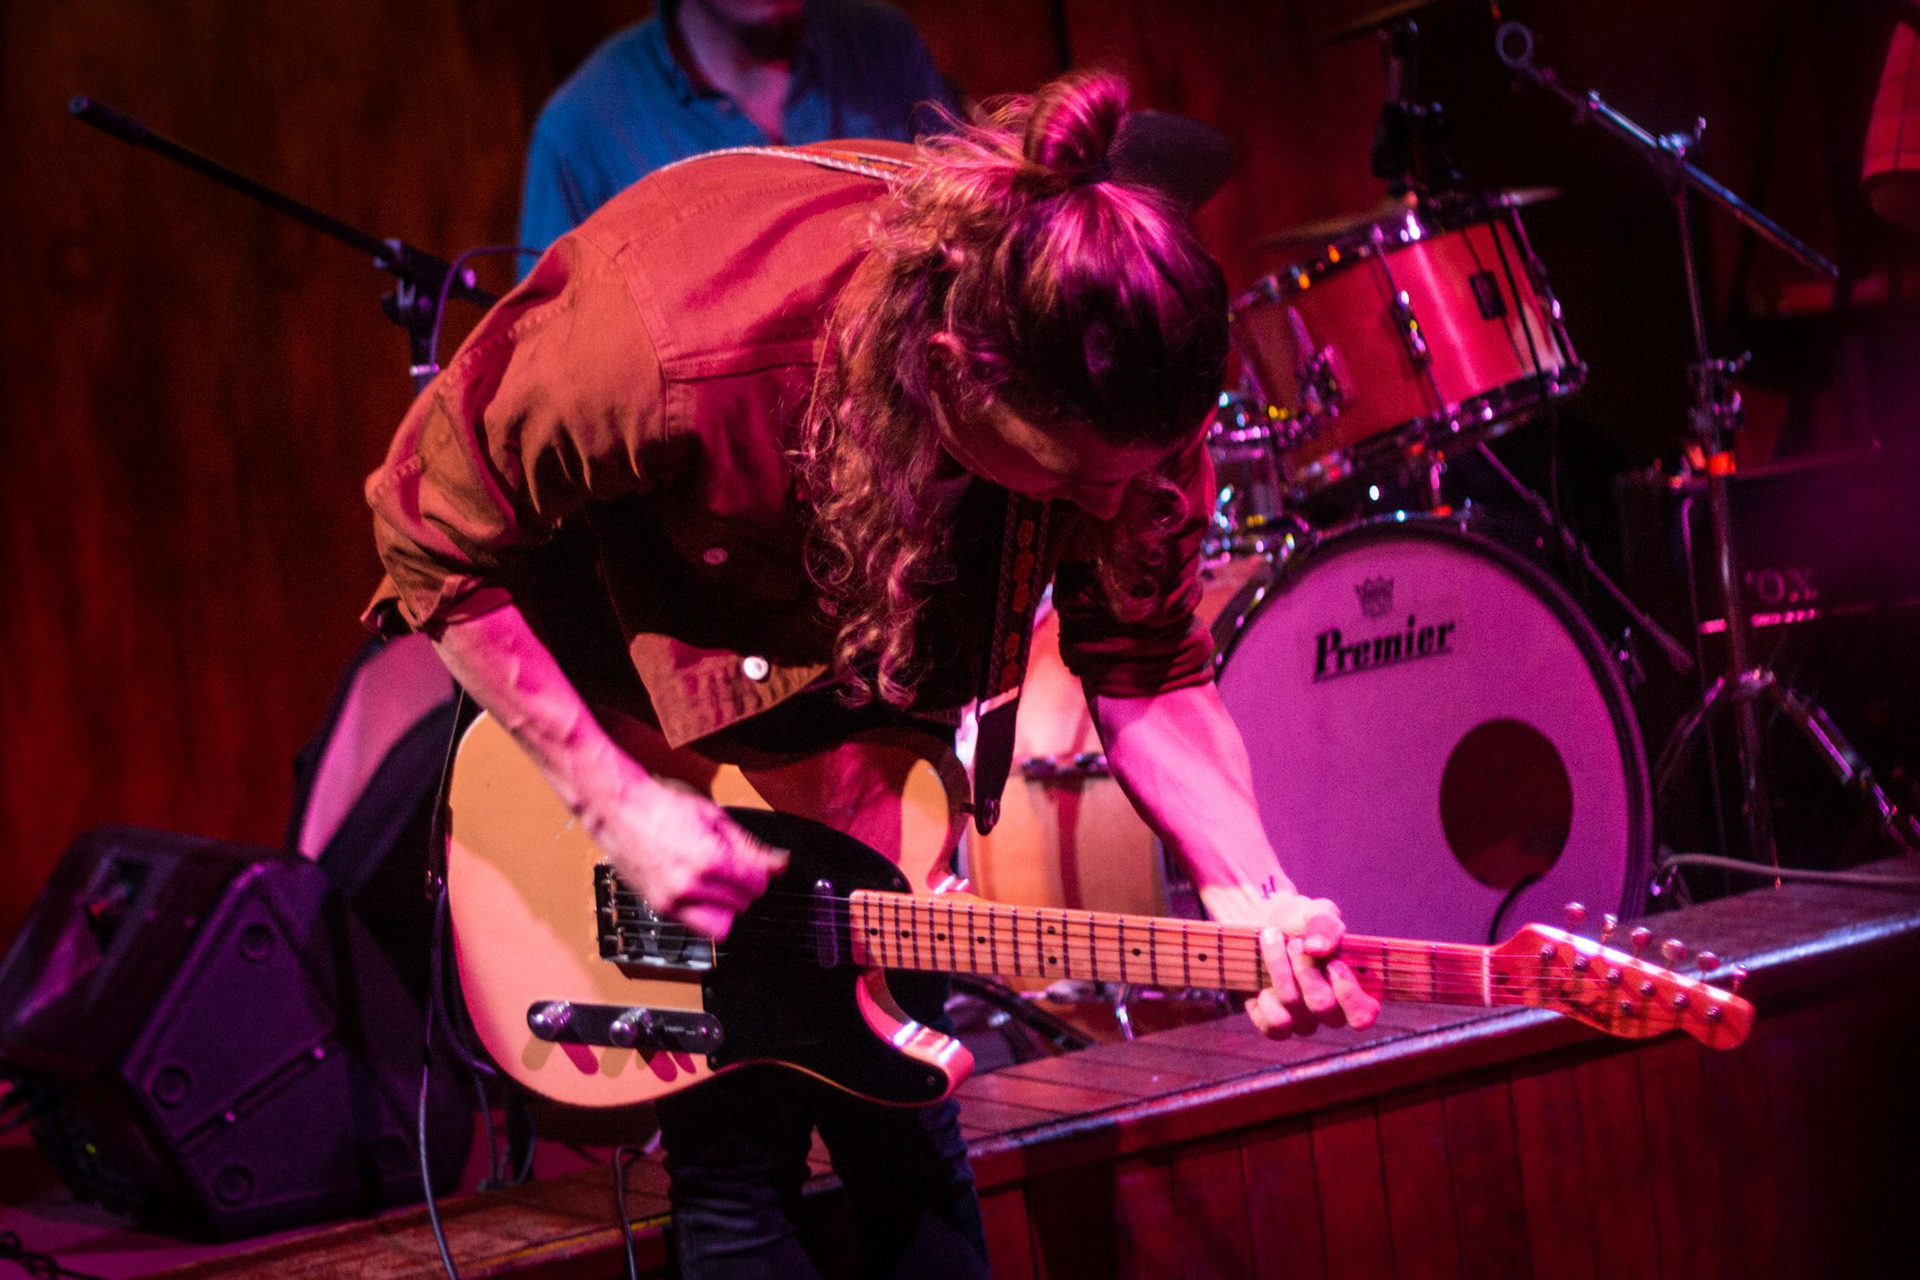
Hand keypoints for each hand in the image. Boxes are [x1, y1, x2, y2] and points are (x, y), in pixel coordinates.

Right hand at [584, 769, 788, 939]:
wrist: (620, 811)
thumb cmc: (663, 808)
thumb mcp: (715, 819)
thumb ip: (751, 847)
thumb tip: (780, 863)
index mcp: (710, 861)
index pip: (757, 886)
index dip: (760, 874)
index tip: (754, 866)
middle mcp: (691, 887)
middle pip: (741, 907)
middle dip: (743, 890)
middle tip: (733, 871)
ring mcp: (673, 901)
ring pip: (720, 927)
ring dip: (725, 909)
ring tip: (717, 885)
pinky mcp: (659, 908)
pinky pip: (694, 926)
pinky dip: (702, 912)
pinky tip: (697, 889)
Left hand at [1243, 893, 1380, 1038]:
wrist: (1263, 923)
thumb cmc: (1300, 921)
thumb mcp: (1317, 912)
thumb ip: (1326, 924)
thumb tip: (1317, 947)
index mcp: (1353, 989)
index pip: (1363, 1015)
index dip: (1349, 995)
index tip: (1334, 964)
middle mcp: (1331, 1012)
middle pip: (1323, 1007)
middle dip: (1306, 971)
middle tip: (1295, 943)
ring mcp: (1303, 1021)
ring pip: (1293, 1009)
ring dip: (1280, 969)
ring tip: (1272, 937)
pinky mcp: (1275, 1024)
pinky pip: (1274, 1024)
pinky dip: (1265, 997)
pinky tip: (1262, 974)